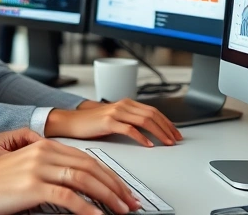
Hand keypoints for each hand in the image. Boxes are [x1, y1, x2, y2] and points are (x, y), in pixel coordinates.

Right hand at [0, 139, 140, 214]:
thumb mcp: (26, 171)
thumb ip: (50, 172)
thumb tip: (76, 188)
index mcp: (44, 146)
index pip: (87, 158)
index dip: (110, 175)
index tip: (123, 190)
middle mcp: (44, 152)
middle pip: (91, 167)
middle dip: (116, 186)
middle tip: (130, 202)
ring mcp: (39, 168)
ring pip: (85, 179)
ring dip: (108, 197)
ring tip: (121, 210)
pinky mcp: (33, 186)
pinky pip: (69, 197)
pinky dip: (88, 209)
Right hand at [45, 99, 182, 146]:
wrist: (71, 121)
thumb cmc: (91, 123)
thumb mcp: (115, 119)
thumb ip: (130, 121)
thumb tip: (150, 131)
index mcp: (126, 103)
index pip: (153, 111)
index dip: (167, 122)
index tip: (176, 132)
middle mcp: (123, 105)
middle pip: (152, 115)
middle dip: (167, 128)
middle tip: (176, 139)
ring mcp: (116, 112)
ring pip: (145, 120)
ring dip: (159, 132)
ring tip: (167, 142)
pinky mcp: (108, 122)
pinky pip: (130, 129)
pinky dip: (142, 137)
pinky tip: (148, 144)